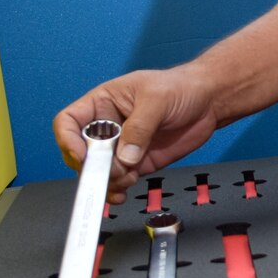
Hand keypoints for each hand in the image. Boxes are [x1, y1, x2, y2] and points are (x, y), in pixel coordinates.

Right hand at [53, 64, 219, 200]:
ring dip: (108, 180)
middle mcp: (107, 126)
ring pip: (99, 171)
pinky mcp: (136, 163)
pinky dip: (117, 189)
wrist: (209, 102)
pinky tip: (124, 191)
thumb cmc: (180, 87)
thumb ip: (139, 128)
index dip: (68, 140)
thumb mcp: (157, 99)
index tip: (82, 155)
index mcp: (101, 103)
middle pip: (80, 152)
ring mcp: (121, 147)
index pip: (68, 122)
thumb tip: (125, 157)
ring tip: (128, 176)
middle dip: (93, 166)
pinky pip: (117, 180)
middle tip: (114, 169)